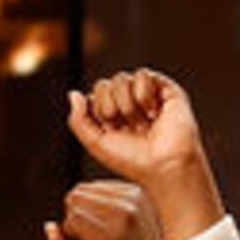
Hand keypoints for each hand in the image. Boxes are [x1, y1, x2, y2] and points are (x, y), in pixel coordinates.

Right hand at [42, 180, 169, 239]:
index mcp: (114, 236)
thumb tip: (50, 225)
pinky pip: (99, 185)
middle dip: (74, 216)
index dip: (70, 234)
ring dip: (84, 207)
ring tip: (98, 228)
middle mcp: (126, 214)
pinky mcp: (137, 191)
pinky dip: (96, 200)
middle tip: (89, 237)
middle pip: (76, 196)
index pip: (73, 218)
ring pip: (86, 188)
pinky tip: (107, 219)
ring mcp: (134, 200)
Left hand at [65, 70, 219, 236]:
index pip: (94, 95)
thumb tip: (73, 93)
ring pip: (121, 78)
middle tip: (128, 127)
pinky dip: (143, 93)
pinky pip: (143, 74)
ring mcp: (147, 95)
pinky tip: (152, 111)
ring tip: (143, 122)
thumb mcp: (95, 143)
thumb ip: (78, 120)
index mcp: (113, 115)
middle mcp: (129, 103)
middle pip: (105, 84)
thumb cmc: (133, 160)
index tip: (113, 129)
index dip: (99, 110)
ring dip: (127, 104)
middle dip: (111, 107)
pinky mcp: (166, 89)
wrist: (163, 165)